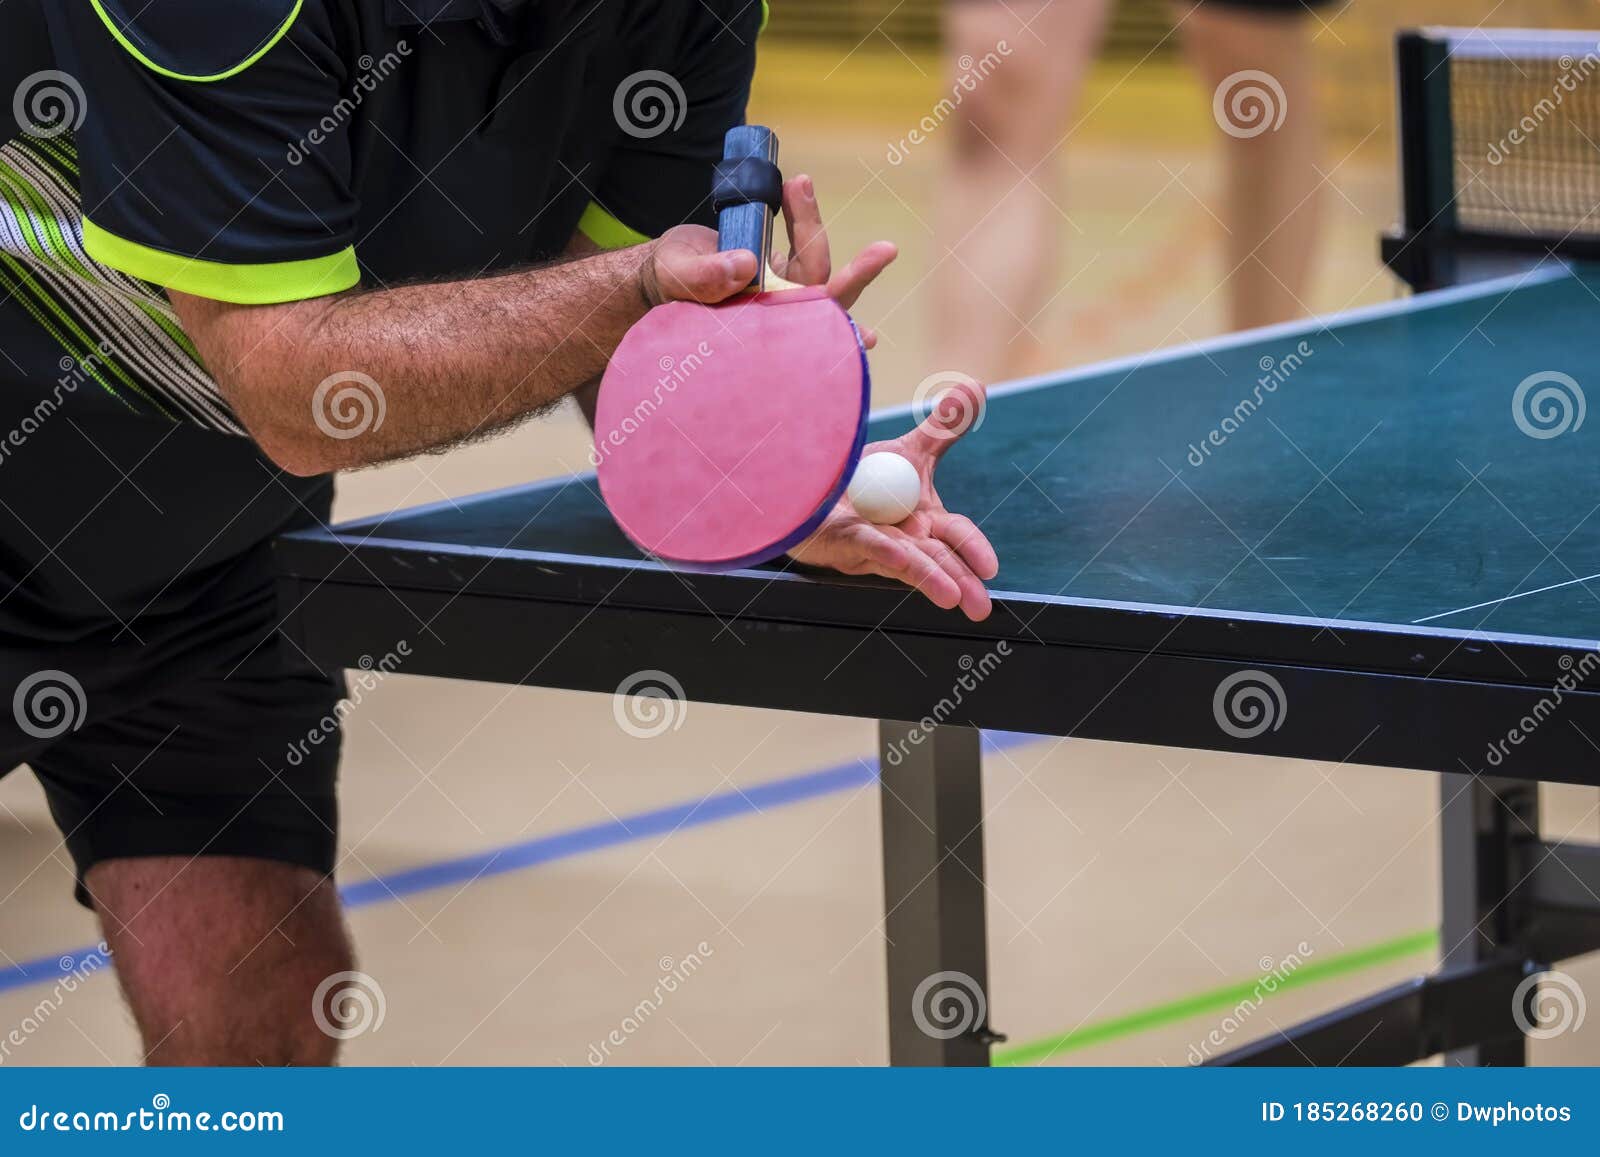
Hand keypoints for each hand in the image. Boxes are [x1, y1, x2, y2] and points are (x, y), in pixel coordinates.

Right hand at [641, 175, 896, 348]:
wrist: (661, 270)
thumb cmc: (667, 282)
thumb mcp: (677, 276)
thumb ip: (705, 277)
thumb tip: (747, 265)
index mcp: (762, 327)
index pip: (809, 328)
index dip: (839, 333)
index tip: (868, 336)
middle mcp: (778, 312)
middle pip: (825, 294)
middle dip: (856, 273)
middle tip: (886, 251)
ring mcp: (779, 288)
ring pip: (812, 259)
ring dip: (809, 221)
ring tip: (797, 184)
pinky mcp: (776, 264)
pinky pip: (799, 239)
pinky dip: (800, 213)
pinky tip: (795, 188)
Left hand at [788, 378, 998, 621]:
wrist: (815, 484)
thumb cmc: (864, 479)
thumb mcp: (909, 451)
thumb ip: (944, 426)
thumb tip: (977, 386)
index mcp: (925, 520)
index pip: (955, 535)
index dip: (973, 549)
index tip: (992, 568)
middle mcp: (905, 539)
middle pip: (939, 559)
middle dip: (962, 581)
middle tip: (981, 607)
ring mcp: (876, 544)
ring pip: (911, 562)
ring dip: (934, 578)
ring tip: (955, 599)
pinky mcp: (847, 543)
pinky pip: (872, 547)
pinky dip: (890, 553)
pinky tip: (905, 561)